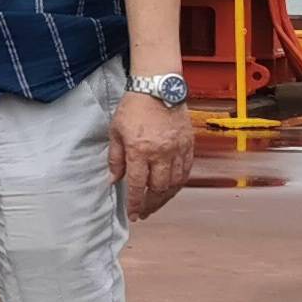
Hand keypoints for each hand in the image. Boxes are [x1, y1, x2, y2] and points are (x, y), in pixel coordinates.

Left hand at [108, 89, 194, 220]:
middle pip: (158, 189)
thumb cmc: (134, 107)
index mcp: (139, 150)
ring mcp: (177, 149)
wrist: (157, 87)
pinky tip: (171, 188)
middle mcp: (161, 153)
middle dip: (151, 205)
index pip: (137, 185)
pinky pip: (186, 170)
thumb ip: (115, 158)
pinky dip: (179, 183)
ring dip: (165, 197)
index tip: (133, 214)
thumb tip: (112, 179)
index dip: (135, 203)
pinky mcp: (188, 144)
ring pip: (175, 183)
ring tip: (157, 204)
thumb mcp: (115, 132)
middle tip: (144, 213)